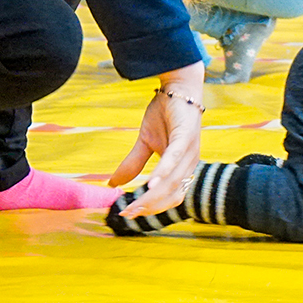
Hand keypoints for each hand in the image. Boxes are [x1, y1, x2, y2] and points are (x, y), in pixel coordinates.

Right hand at [109, 61, 205, 216]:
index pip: (169, 197)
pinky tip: (151, 184)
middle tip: (127, 213)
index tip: (128, 214)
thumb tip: (112, 183)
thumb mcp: (145, 142)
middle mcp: (190, 164)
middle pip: (171, 195)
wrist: (178, 87)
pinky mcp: (186, 137)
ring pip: (172, 182)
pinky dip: (163, 173)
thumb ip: (133, 163)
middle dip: (148, 207)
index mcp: (182, 168)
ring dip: (152, 196)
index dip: (150, 208)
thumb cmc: (166, 114)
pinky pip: (175, 159)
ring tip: (134, 205)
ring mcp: (190, 152)